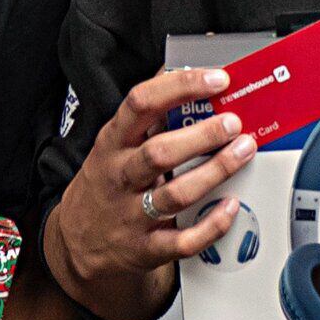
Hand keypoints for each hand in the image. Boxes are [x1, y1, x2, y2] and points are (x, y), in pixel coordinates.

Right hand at [48, 69, 253, 319]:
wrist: (75, 243)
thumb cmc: (105, 184)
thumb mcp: (112, 145)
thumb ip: (144, 115)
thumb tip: (174, 71)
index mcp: (112, 143)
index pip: (141, 104)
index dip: (181, 87)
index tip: (216, 79)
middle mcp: (120, 176)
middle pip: (160, 152)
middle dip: (202, 135)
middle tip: (233, 123)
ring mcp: (131, 215)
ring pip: (176, 194)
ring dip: (214, 171)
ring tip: (244, 151)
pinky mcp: (145, 248)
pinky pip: (182, 241)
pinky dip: (210, 225)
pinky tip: (230, 207)